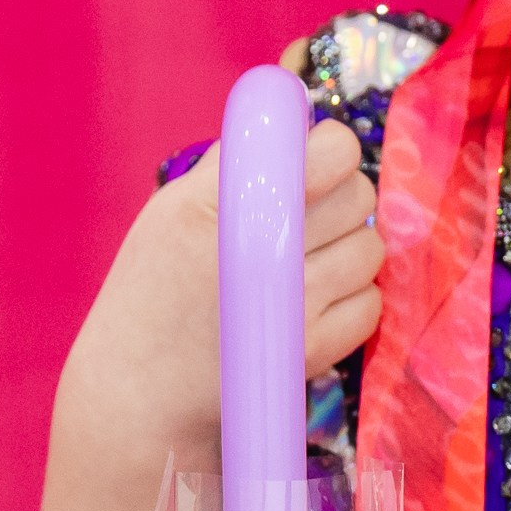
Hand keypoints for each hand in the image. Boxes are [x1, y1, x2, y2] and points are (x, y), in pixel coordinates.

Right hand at [117, 114, 382, 415]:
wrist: (140, 388)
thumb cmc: (153, 289)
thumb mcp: (172, 209)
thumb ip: (234, 164)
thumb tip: (295, 122)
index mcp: (220, 203)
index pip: (330, 151)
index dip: (332, 149)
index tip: (315, 160)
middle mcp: (261, 250)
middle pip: (359, 195)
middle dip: (343, 196)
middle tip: (309, 214)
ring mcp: (292, 305)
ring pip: (371, 248)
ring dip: (349, 247)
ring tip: (307, 260)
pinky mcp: (313, 350)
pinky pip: (371, 303)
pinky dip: (351, 298)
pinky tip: (311, 300)